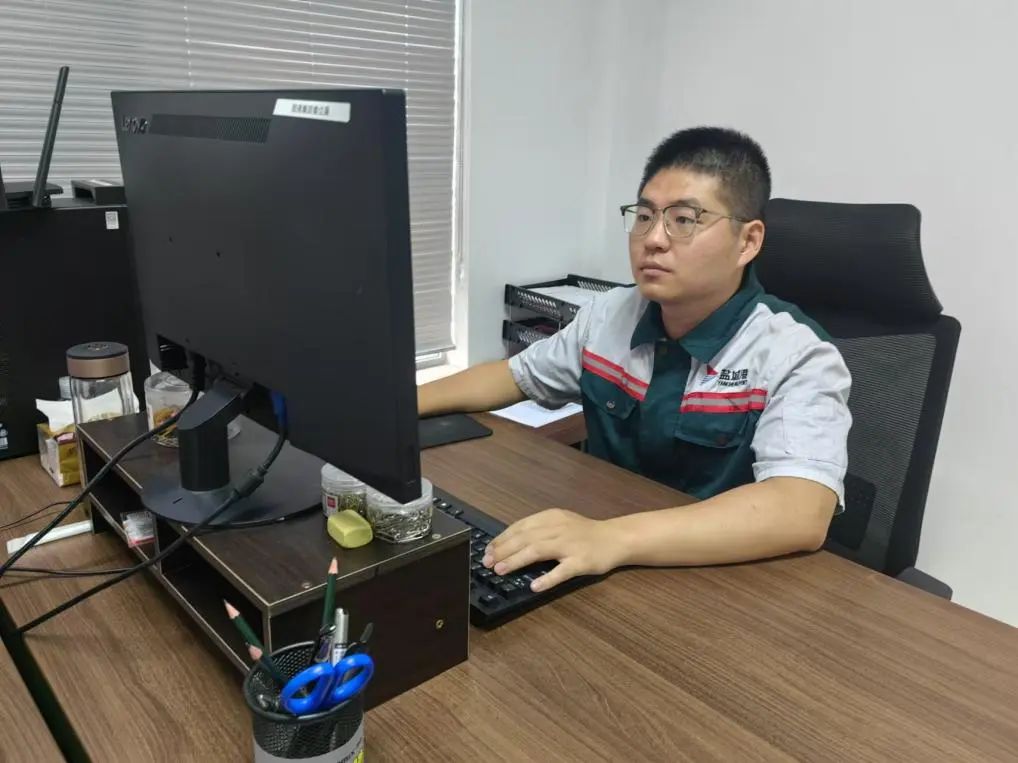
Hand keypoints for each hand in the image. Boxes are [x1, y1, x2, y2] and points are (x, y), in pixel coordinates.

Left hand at [482, 509, 621, 591]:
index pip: (521, 526)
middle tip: (487, 562)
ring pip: (538, 550)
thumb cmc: (584, 533)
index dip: (502, 538)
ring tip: (500, 570)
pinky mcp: (581, 562)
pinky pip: (562, 571)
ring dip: (516, 560)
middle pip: (525, 538)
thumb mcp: (560, 523)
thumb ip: (539, 529)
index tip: (488, 550)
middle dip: (503, 550)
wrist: (615, 538)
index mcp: (551, 517)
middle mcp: (558, 528)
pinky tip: (534, 586)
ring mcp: (570, 545)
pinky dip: (547, 578)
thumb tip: (509, 543)